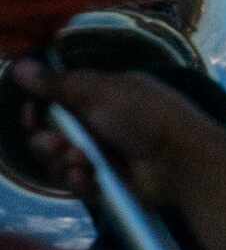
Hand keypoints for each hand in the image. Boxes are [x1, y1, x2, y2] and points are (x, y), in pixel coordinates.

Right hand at [7, 60, 225, 209]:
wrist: (182, 161)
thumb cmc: (146, 117)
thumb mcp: (100, 92)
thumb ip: (58, 84)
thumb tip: (19, 66)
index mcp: (102, 95)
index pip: (54, 102)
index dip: (37, 111)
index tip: (31, 116)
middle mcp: (100, 123)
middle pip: (50, 134)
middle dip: (47, 141)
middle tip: (58, 144)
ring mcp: (103, 154)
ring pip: (59, 161)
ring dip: (63, 161)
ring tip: (82, 161)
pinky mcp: (107, 182)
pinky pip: (76, 183)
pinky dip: (78, 180)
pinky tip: (89, 177)